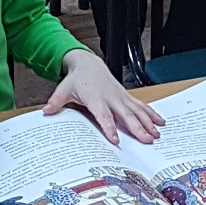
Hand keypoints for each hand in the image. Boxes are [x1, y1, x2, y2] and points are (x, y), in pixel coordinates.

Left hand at [44, 50, 163, 144]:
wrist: (89, 64)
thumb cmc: (77, 79)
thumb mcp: (64, 89)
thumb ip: (56, 101)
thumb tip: (45, 111)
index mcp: (96, 99)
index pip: (103, 116)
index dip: (109, 128)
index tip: (115, 140)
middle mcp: (111, 98)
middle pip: (126, 115)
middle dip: (137, 128)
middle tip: (147, 140)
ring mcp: (121, 97)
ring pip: (137, 111)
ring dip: (148, 123)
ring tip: (156, 135)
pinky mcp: (126, 97)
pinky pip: (141, 106)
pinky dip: (151, 114)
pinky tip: (160, 122)